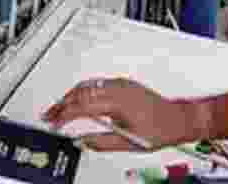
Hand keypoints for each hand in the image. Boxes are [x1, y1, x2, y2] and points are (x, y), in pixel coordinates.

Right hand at [41, 78, 197, 151]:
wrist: (178, 118)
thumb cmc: (160, 130)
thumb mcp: (129, 143)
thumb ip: (101, 142)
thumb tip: (81, 141)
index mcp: (118, 102)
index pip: (83, 106)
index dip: (65, 115)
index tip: (55, 123)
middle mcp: (118, 88)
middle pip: (81, 92)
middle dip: (62, 104)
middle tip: (49, 115)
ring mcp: (120, 84)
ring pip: (87, 85)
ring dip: (70, 96)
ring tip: (59, 109)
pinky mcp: (123, 84)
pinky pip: (97, 84)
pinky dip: (82, 92)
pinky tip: (77, 99)